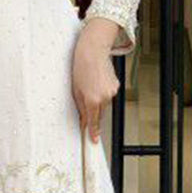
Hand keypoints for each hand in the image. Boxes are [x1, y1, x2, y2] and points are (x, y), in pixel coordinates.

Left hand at [72, 26, 119, 143]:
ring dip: (98, 101)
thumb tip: (84, 120)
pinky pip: (109, 96)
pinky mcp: (116, 86)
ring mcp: (112, 92)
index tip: (94, 140)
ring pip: (104, 105)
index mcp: (92, 100)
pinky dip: (103, 93)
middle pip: (99, 114)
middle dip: (93, 113)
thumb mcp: (76, 91)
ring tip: (90, 87)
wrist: (92, 52)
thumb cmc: (81, 69)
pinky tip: (97, 83)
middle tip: (86, 102)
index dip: (93, 132)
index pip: (93, 122)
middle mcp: (104, 98)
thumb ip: (81, 108)